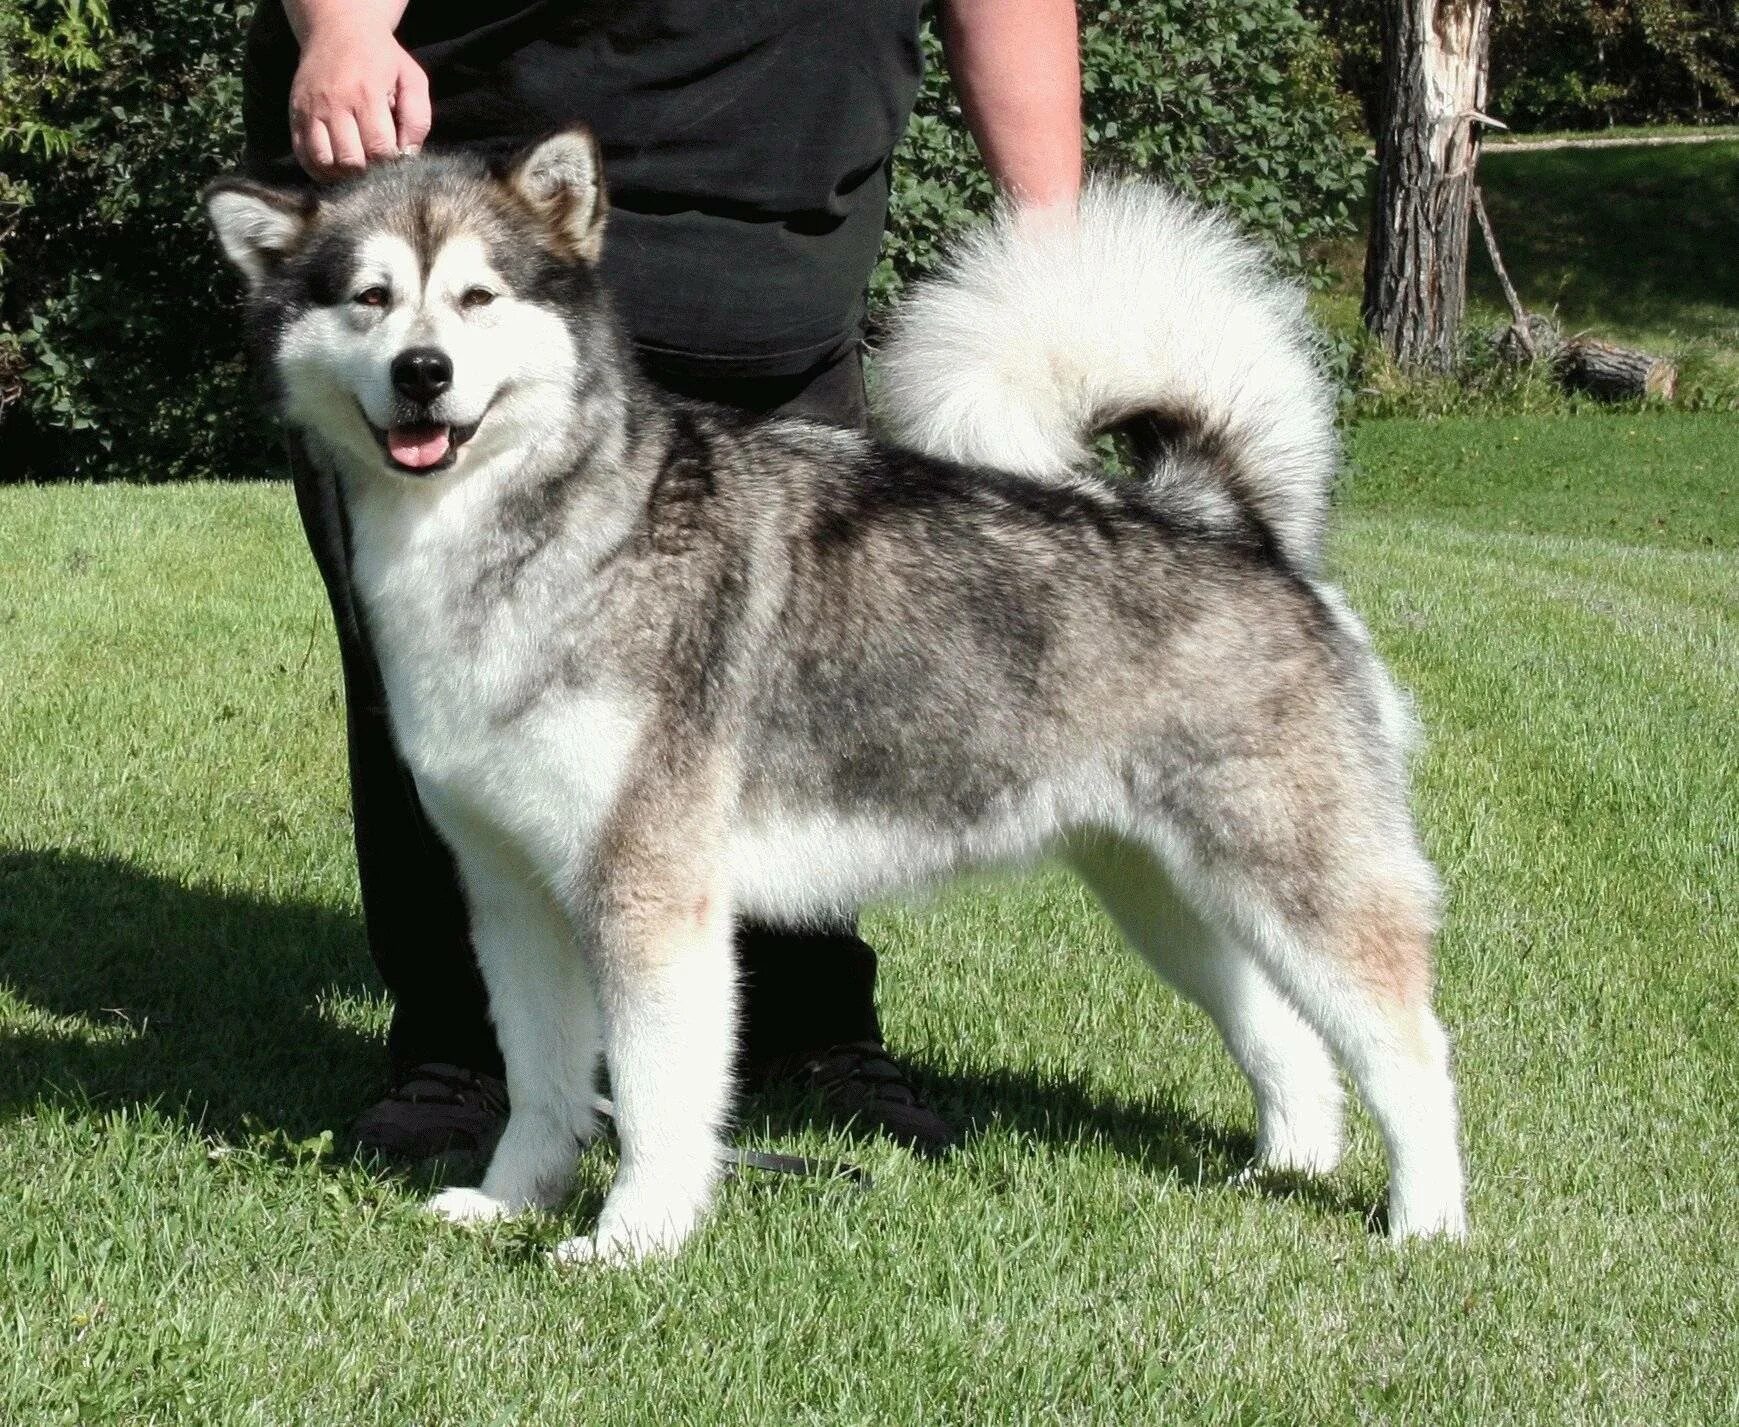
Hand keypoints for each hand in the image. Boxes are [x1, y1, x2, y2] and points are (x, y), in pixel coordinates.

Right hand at [289, 19, 430, 181]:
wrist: (337, 29)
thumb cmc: (381, 58)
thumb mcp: (411, 79)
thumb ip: (417, 119)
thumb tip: (408, 155)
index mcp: (366, 94)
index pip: (378, 149)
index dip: (390, 164)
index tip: (395, 160)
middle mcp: (334, 103)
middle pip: (350, 160)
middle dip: (367, 172)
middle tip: (375, 165)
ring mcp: (310, 109)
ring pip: (324, 162)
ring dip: (343, 174)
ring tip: (357, 168)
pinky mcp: (295, 113)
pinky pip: (302, 155)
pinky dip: (319, 169)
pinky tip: (336, 166)